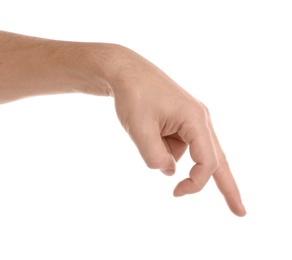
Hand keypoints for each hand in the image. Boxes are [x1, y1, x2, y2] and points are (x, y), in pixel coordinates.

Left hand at [108, 45, 245, 216]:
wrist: (127, 72)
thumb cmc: (133, 96)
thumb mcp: (139, 130)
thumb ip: (155, 157)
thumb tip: (169, 172)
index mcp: (195, 119)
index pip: (208, 161)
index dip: (195, 183)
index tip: (176, 193)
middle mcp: (200, 119)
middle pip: (218, 159)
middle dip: (227, 187)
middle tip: (240, 212)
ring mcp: (192, 119)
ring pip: (188, 152)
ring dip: (167, 153)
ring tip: (146, 129)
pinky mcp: (182, 120)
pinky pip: (178, 143)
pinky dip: (164, 146)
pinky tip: (150, 129)